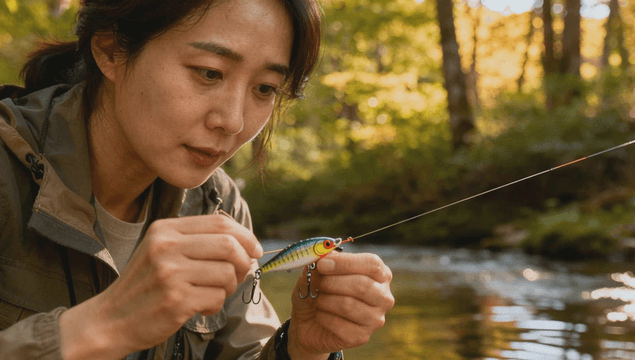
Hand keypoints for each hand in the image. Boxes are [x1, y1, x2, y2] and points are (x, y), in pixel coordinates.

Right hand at [60, 214, 261, 359]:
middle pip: (229, 245)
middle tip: (240, 275)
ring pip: (227, 273)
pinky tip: (199, 307)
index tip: (254, 250)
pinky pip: (216, 298)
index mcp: (165, 230)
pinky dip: (215, 304)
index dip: (245, 236)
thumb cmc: (145, 285)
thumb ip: (198, 241)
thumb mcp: (162, 250)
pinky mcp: (175, 300)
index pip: (219, 222)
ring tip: (213, 293)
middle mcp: (166, 246)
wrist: (110, 320)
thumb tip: (246, 245)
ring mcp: (170, 273)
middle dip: (244, 262)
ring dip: (229, 287)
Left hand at [287, 252, 393, 358]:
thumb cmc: (319, 291)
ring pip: (348, 305)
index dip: (346, 262)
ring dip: (325, 300)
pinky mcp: (362, 337)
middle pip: (362, 285)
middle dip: (332, 282)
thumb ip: (320, 264)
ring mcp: (375, 319)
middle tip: (317, 284)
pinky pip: (340, 324)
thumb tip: (321, 257)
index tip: (323, 264)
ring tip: (317, 299)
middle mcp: (383, 297)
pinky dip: (323, 316)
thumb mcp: (316, 273)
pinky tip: (319, 314)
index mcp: (380, 274)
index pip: (372, 264)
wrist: (310, 322)